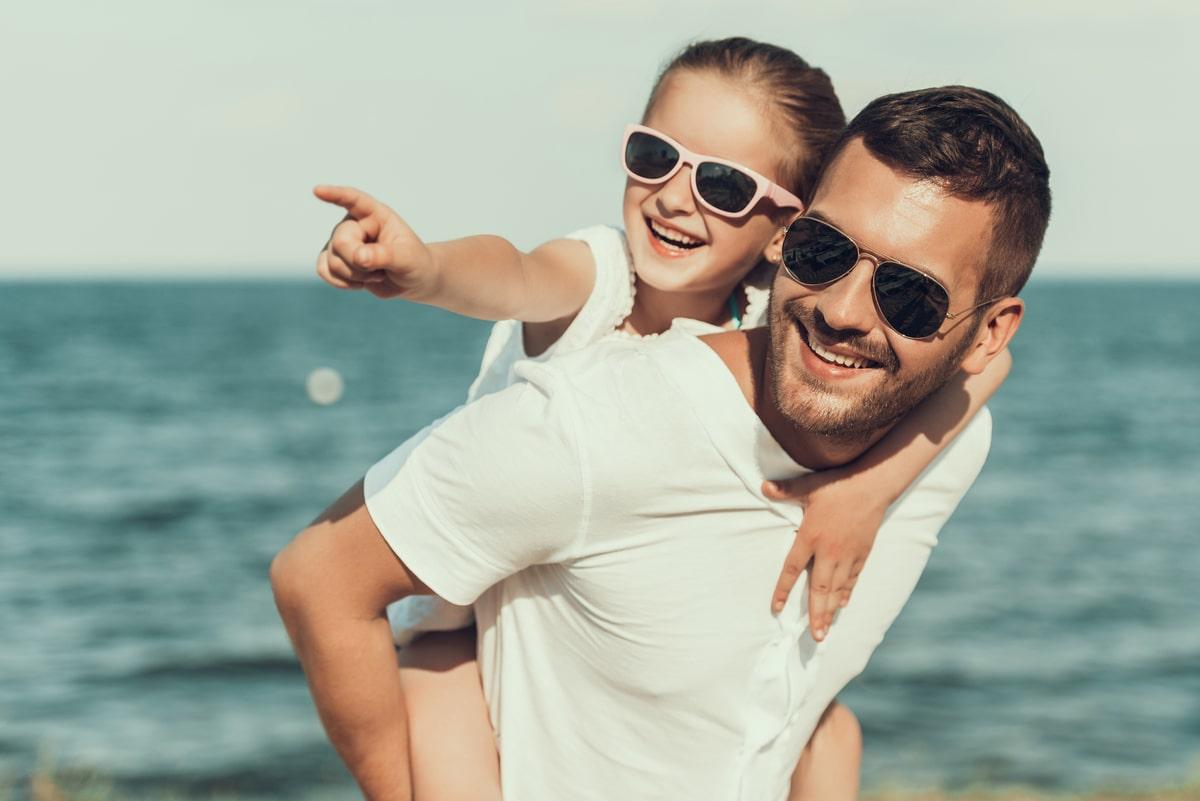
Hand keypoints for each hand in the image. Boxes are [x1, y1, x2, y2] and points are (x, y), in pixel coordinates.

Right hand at [313, 185, 438, 300]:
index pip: (353, 200)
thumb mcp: (406, 258)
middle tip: (379, 271)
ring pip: (332, 260)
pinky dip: (340, 282)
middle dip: (358, 262)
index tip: (318, 191)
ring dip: (355, 275)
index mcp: (375, 214)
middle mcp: (355, 224)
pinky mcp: (335, 259)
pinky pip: (323, 270)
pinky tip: (359, 284)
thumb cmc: (413, 262)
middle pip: (340, 241)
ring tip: (376, 274)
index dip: (335, 195)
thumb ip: (384, 255)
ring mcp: (342, 242)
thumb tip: (359, 257)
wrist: (411, 280)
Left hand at [763, 471, 887, 641]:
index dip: (783, 590)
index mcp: (811, 536)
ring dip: (830, 609)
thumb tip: (763, 486)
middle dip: (816, 613)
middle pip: (819, 588)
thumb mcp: (809, 486)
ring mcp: (848, 554)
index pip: (792, 569)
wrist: (873, 484)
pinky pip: (853, 577)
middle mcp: (829, 551)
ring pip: (837, 587)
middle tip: (814, 636)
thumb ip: (786, 490)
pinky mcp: (862, 552)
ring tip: (825, 630)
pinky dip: (846, 592)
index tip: (776, 608)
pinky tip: (841, 604)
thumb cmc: (838, 485)